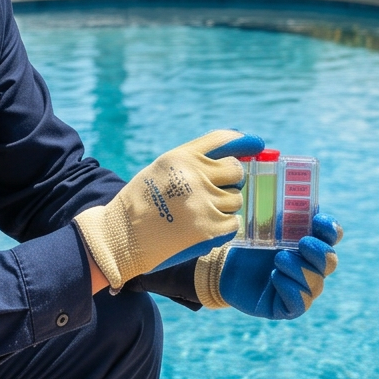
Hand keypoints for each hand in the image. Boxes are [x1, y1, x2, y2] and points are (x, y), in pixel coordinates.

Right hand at [148, 132, 263, 270]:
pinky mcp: (209, 230)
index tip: (258, 144)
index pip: (222, 141)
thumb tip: (235, 157)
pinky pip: (233, 223)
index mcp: (181, 157)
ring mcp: (204, 203)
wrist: (119, 237)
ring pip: (236, 199)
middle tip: (214, 193)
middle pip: (236, 171)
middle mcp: (195, 176)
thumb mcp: (161, 170)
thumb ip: (192, 161)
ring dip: (225, 207)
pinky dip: (223, 227)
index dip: (243, 141)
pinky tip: (203, 229)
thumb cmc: (141, 203)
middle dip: (231, 181)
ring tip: (199, 214)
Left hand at [194, 212, 342, 317]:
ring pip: (316, 283)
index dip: (331, 228)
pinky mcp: (288, 306)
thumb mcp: (262, 224)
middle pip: (330, 261)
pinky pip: (300, 303)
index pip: (333, 235)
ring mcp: (302, 288)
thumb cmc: (248, 241)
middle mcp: (311, 266)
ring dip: (299, 269)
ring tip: (279, 259)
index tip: (318, 220)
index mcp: (311, 241)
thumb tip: (279, 179)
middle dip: (319, 252)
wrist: (224, 266)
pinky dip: (291, 289)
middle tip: (302, 243)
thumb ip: (277, 209)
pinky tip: (275, 277)